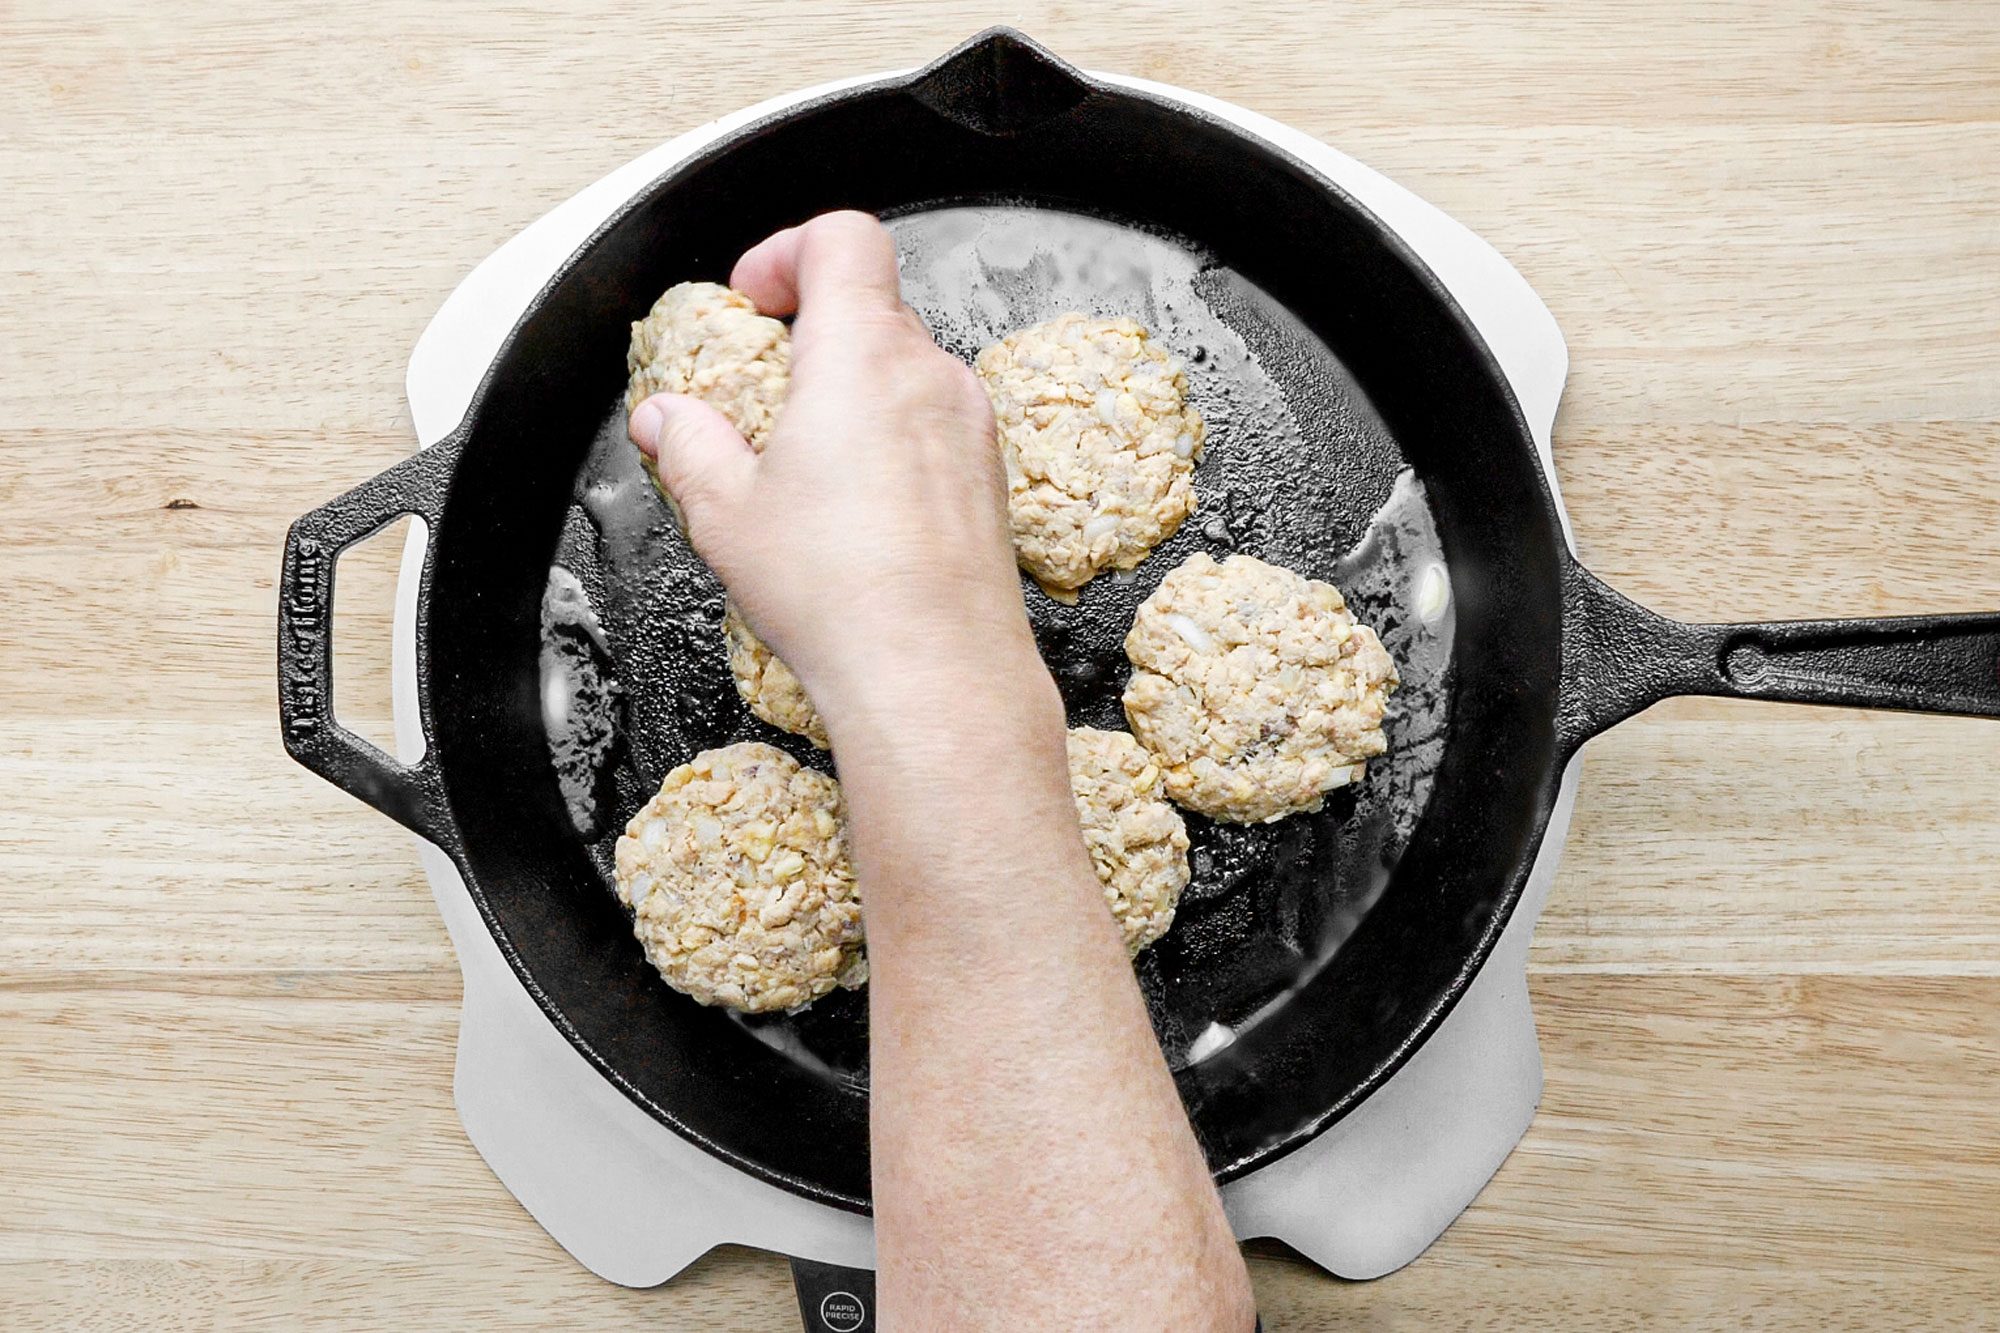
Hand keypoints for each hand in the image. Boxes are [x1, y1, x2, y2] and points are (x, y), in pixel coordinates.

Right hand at [628, 211, 1047, 737]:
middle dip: (809, 333)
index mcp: (862, 355)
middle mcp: (930, 376)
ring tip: (801, 462)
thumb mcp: (726, 512)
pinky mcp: (988, 480)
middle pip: (871, 306)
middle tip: (761, 389)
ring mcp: (970, 428)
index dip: (788, 251)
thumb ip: (687, 445)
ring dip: (851, 392)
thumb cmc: (841, 592)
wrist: (936, 674)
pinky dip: (890, 440)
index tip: (751, 299)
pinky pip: (933, 428)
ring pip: (905, 372)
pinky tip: (852, 509)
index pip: (842, 239)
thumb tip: (665, 420)